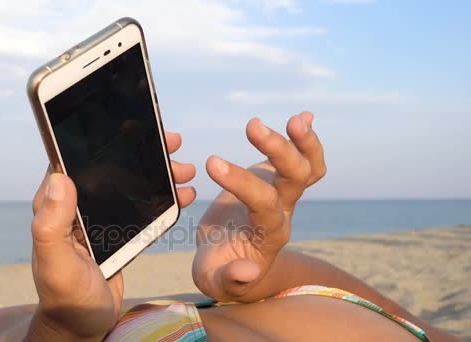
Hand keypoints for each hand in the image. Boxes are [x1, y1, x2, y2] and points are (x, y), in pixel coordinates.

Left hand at [27, 132, 195, 340]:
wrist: (82, 324)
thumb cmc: (64, 296)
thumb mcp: (55, 262)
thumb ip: (52, 224)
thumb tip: (61, 178)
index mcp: (56, 205)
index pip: (76, 160)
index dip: (104, 140)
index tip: (134, 125)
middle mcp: (77, 206)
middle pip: (111, 168)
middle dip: (143, 154)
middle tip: (172, 144)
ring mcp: (100, 218)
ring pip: (130, 185)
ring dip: (158, 175)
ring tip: (185, 170)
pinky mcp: (117, 232)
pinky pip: (141, 207)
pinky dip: (162, 199)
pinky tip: (183, 195)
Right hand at [192, 112, 325, 302]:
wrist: (233, 264)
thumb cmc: (220, 270)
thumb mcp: (216, 281)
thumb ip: (230, 279)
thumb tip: (248, 269)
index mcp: (267, 235)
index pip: (264, 204)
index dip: (242, 183)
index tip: (212, 163)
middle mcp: (282, 213)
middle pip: (295, 179)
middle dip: (279, 151)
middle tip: (252, 126)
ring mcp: (283, 196)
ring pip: (306, 168)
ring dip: (304, 142)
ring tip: (296, 118)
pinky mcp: (275, 182)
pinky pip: (302, 161)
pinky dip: (306, 140)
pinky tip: (305, 117)